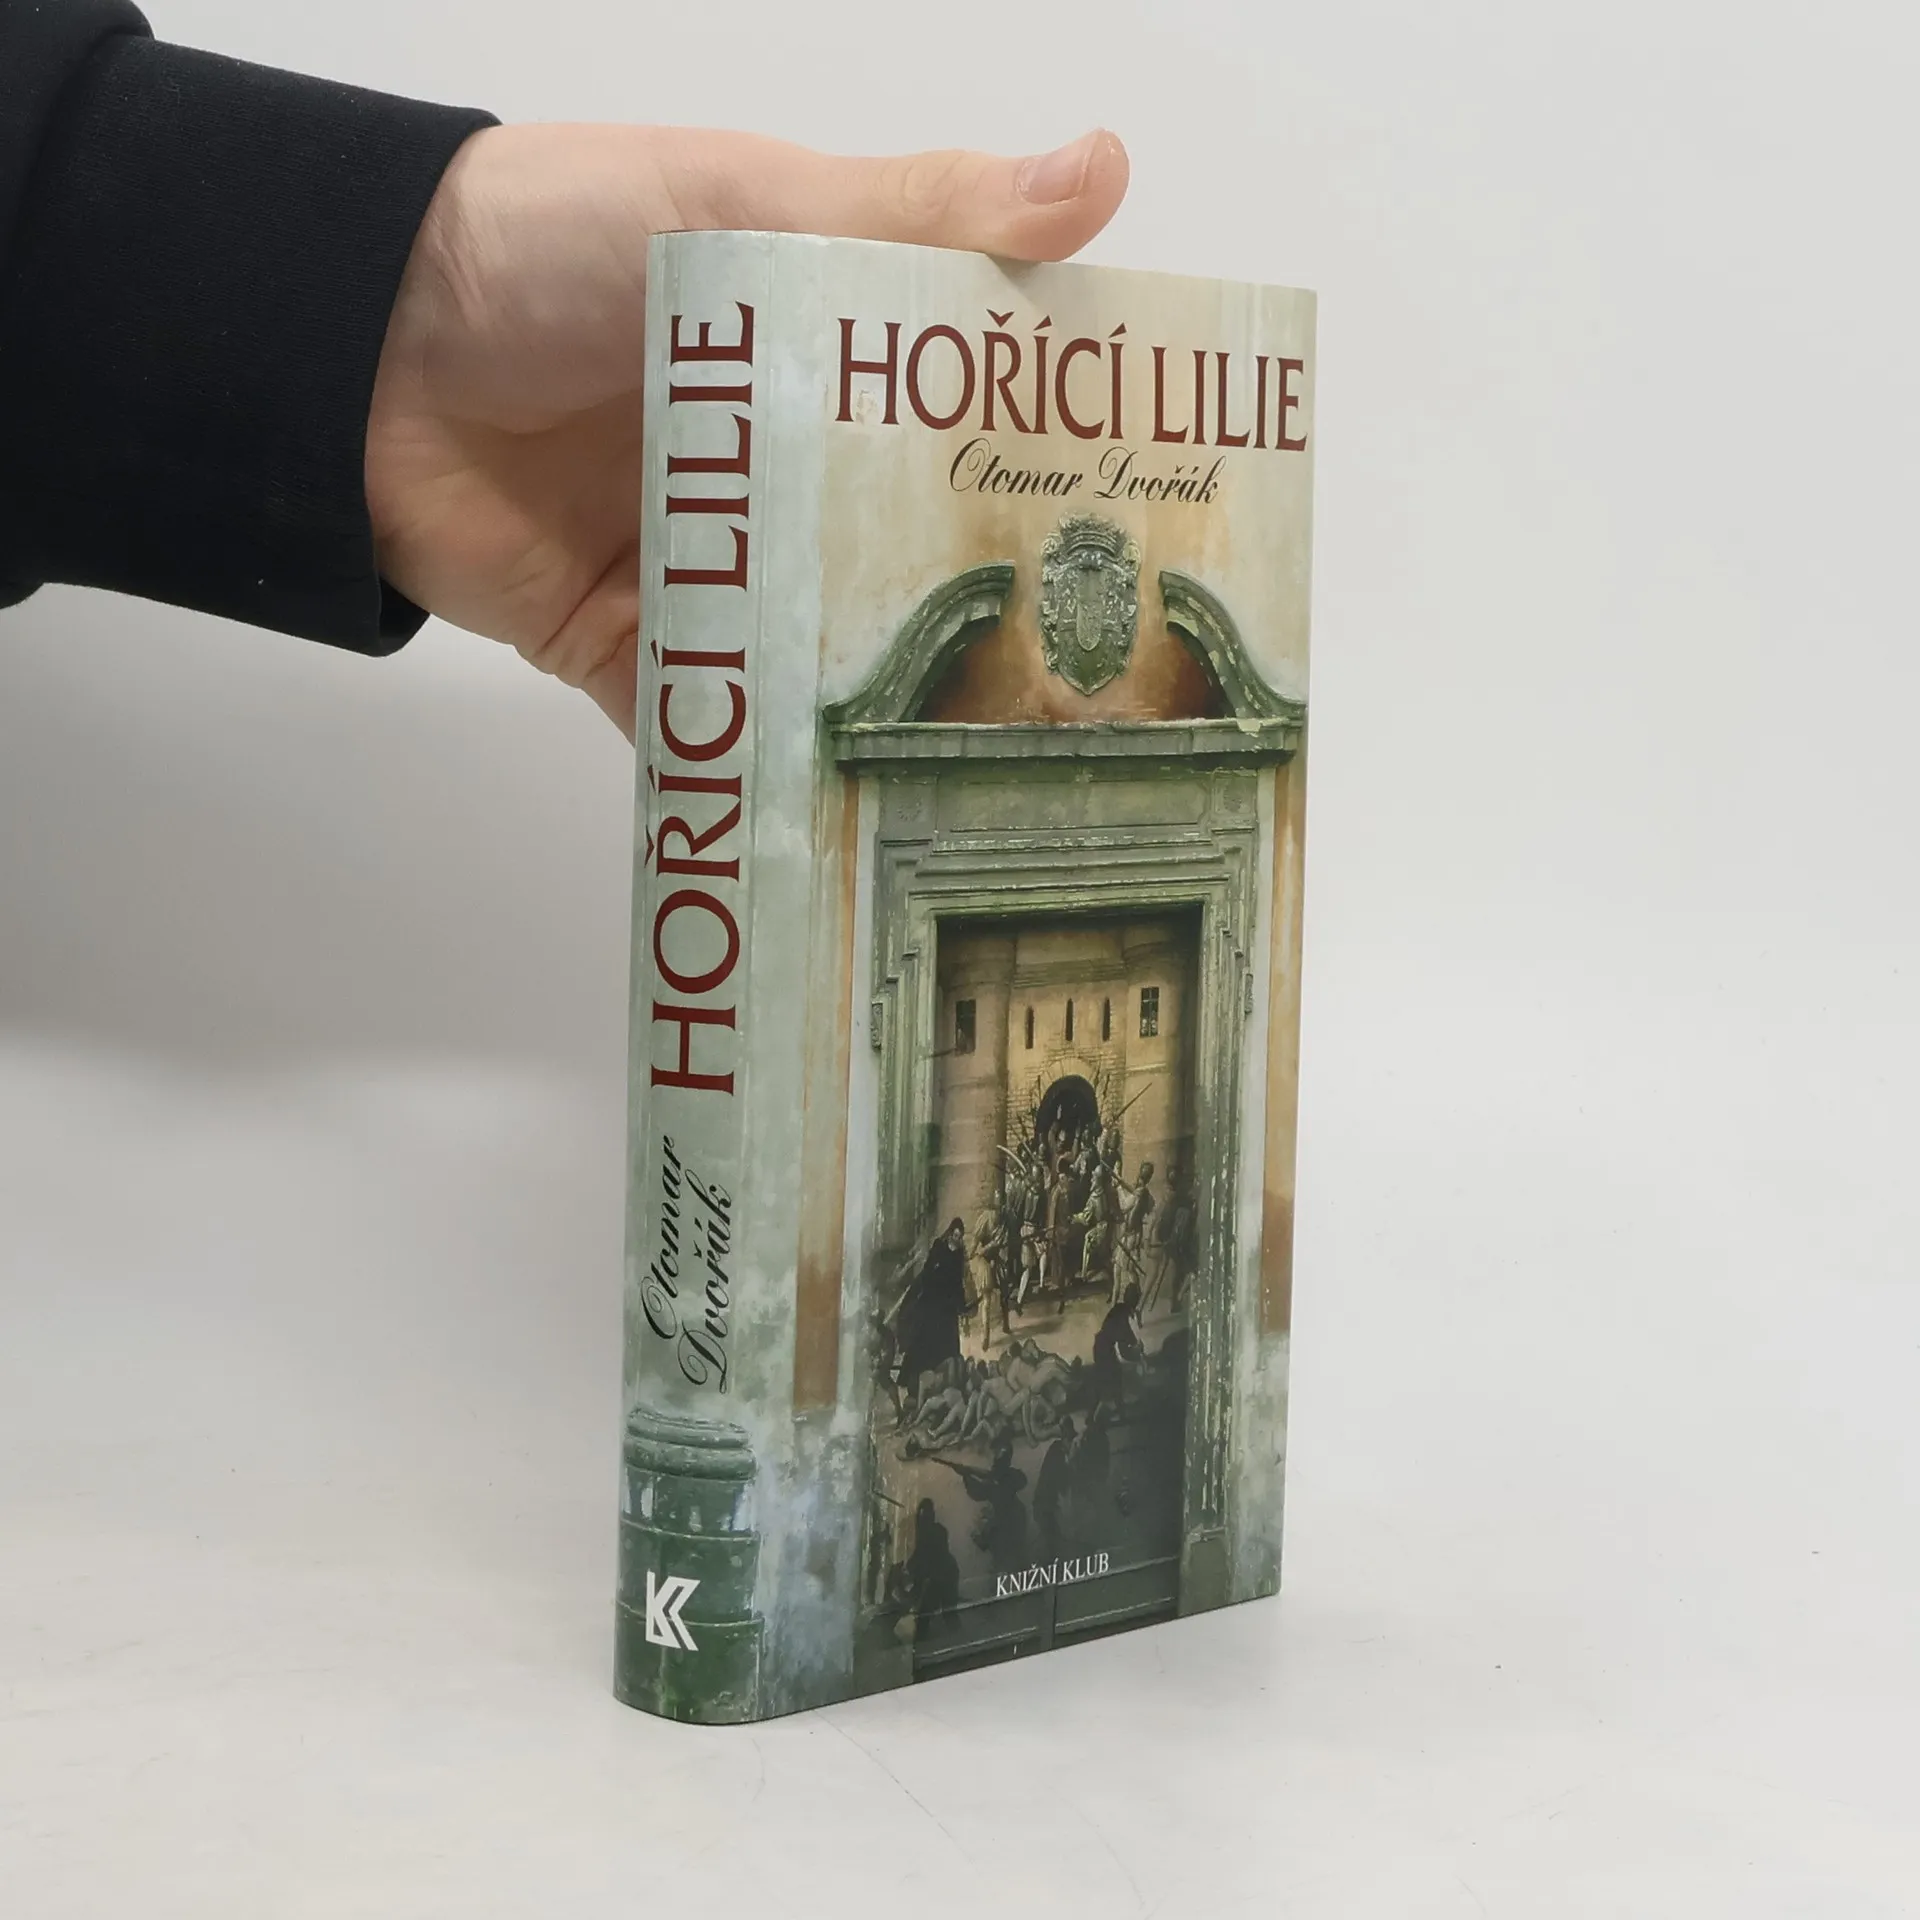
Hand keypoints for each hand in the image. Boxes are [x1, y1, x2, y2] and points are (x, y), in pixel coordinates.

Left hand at [365, 124, 1130, 736]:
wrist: (351, 355)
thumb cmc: (548, 247)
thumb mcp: (741, 201)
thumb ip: (912, 209)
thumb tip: (1102, 169)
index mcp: (831, 361)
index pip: (973, 422)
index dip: (1060, 473)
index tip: (1164, 535)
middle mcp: (792, 475)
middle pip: (910, 565)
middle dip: (1000, 628)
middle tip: (1120, 698)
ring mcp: (721, 574)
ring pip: (828, 665)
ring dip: (898, 722)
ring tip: (1012, 790)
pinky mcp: (645, 654)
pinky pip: (719, 731)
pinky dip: (766, 782)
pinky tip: (852, 832)